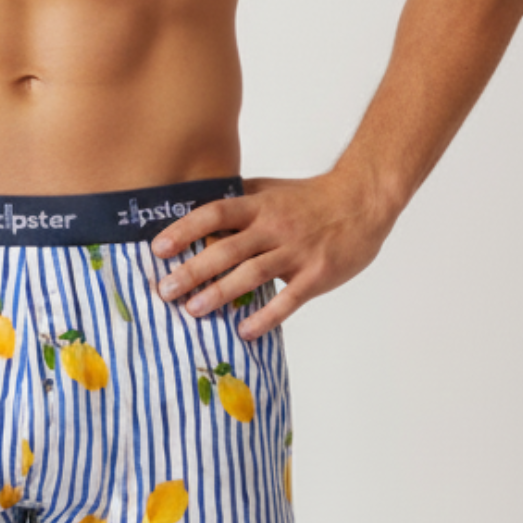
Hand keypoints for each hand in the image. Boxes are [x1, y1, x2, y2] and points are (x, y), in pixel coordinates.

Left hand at [150, 171, 400, 339]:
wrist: (364, 200)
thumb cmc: (310, 199)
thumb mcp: (270, 190)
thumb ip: (237, 201)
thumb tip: (191, 209)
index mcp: (259, 205)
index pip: (215, 214)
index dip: (185, 230)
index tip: (158, 249)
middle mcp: (274, 227)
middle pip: (227, 249)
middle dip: (192, 271)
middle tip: (165, 291)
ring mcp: (296, 252)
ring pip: (252, 274)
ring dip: (220, 294)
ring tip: (194, 311)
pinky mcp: (316, 274)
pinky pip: (288, 300)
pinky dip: (265, 318)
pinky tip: (244, 332)